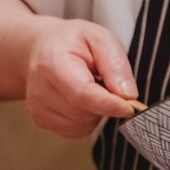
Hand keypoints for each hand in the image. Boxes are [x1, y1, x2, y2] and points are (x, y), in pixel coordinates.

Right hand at [25, 19, 137, 137]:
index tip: (131, 107)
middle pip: (85, 112)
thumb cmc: (73, 42)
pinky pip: (77, 130)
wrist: (42, 48)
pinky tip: (83, 100)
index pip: (83, 94)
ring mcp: (38, 108)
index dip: (110, 104)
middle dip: (106, 103)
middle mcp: (40, 90)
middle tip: (106, 82)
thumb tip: (128, 95)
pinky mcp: (42, 120)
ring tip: (92, 87)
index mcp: (53, 63)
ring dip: (97, 111)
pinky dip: (87, 119)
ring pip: (83, 124)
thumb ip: (116, 65)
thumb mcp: (100, 39)